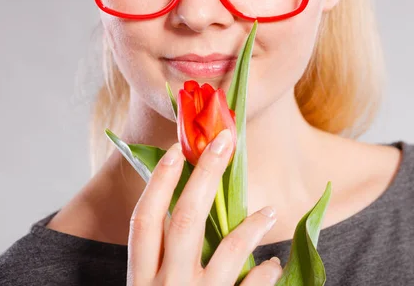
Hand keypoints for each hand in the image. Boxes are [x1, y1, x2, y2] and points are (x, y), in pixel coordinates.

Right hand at [127, 129, 282, 284]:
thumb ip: (160, 262)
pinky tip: (272, 264)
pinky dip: (266, 271)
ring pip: (230, 250)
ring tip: (270, 212)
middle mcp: (166, 285)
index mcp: (141, 276)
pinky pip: (253, 285)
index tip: (175, 149)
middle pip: (186, 220)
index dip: (159, 181)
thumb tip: (188, 218)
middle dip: (206, 175)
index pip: (145, 219)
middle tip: (224, 141)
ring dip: (253, 226)